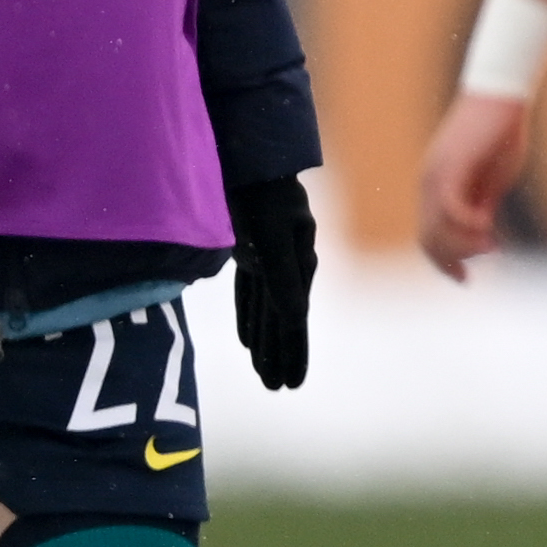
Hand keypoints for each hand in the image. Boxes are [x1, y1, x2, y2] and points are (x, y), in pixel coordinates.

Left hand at [227, 175, 318, 394]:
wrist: (248, 159)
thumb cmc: (260, 196)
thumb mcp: (272, 238)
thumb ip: (281, 278)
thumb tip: (293, 317)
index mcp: (299, 265)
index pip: (295, 320)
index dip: (294, 353)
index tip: (292, 383)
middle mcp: (288, 266)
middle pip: (284, 320)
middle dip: (280, 355)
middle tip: (277, 387)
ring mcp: (270, 259)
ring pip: (267, 310)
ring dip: (265, 341)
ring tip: (264, 370)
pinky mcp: (250, 252)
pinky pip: (252, 294)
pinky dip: (251, 316)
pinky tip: (248, 336)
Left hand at [414, 95, 529, 276]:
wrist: (501, 97)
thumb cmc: (501, 132)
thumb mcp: (493, 178)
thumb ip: (483, 204)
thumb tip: (480, 232)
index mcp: (438, 187)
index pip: (429, 236)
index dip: (445, 262)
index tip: (465, 279)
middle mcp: (429, 184)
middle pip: (429, 239)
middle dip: (455, 258)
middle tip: (489, 254)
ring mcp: (437, 176)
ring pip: (437, 229)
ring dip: (465, 245)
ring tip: (492, 244)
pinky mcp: (451, 167)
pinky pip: (451, 209)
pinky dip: (468, 225)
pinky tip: (489, 227)